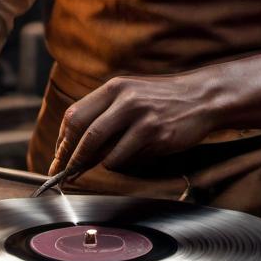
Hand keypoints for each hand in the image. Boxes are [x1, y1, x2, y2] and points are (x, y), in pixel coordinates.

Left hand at [49, 72, 216, 177]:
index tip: (58, 157)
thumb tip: (78, 146)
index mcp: (114, 87)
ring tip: (95, 168)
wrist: (202, 97)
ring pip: (101, 147)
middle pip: (83, 131)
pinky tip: (128, 158)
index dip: (62, 139)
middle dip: (69, 156)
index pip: (75, 114)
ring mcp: (140, 116)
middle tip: (64, 173)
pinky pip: (123, 158)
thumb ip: (106, 113)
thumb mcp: (131, 95)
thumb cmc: (163, 100)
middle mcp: (124, 99)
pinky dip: (118, 164)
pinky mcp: (155, 134)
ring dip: (93, 164)